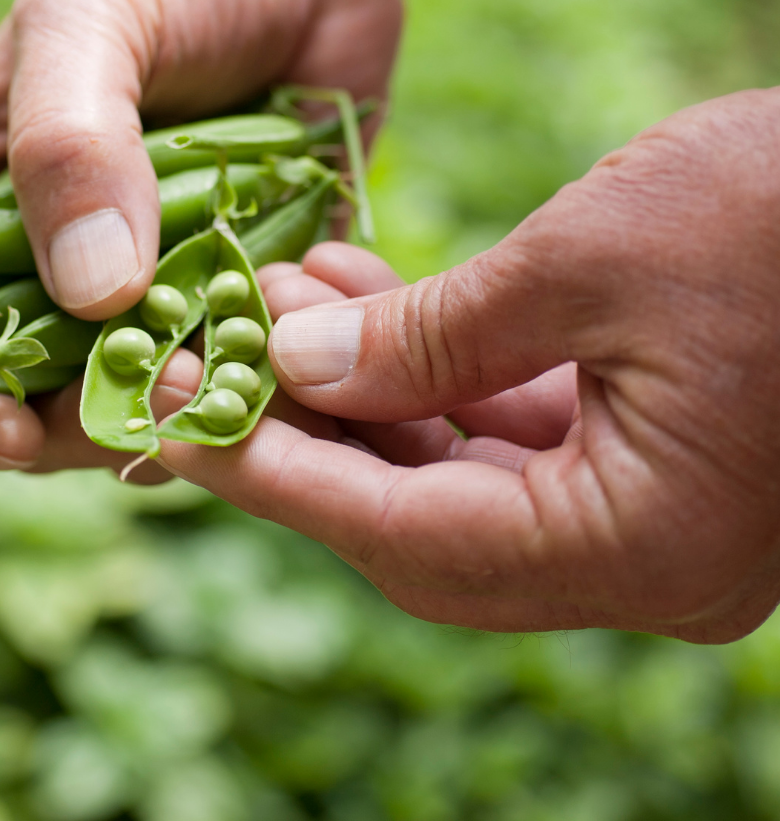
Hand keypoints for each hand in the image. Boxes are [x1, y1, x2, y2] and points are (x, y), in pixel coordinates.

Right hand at [0, 0, 591, 470]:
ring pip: (146, 396)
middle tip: (140, 413)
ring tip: (221, 386)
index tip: (3, 427)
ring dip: (175, 414)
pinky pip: (242, 363)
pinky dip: (257, 381)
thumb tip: (89, 296)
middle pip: (36, 393)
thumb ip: (67, 150)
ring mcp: (158, 278)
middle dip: (75, 427)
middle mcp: (60, 258)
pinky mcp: (245, 280)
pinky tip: (285, 356)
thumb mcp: (87, 27)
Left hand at [160, 90, 779, 642]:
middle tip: (201, 367)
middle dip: (303, 438)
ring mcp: (646, 511)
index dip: (276, 477)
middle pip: (415, 522)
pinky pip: (503, 430)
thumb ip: (430, 336)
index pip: (401, 537)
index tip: (171, 428)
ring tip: (270, 305)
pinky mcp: (648, 452)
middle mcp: (640, 558)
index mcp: (638, 545)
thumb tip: (296, 366)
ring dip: (358, 394)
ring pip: (452, 475)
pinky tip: (357, 299)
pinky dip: (426, 372)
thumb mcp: (587, 262)